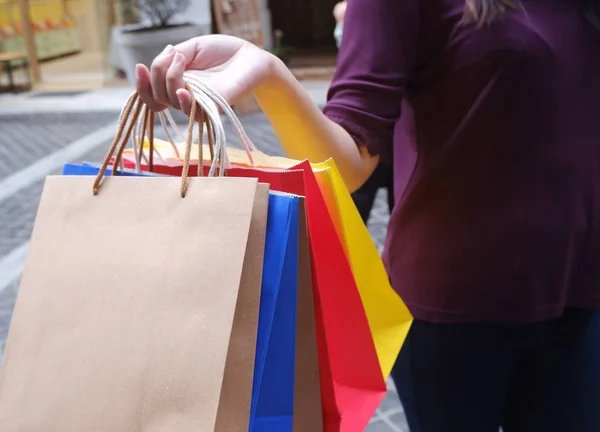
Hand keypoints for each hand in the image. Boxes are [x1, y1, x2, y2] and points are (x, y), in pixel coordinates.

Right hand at [135, 35, 275, 115]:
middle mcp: (184, 97)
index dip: (142, 86)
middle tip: (173, 57)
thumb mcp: (191, 48)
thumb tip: (157, 64)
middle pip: (156, 99)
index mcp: (177, 83)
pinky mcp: (213, 109)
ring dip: (169, 78)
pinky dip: (183, 100)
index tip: (140, 68)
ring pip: (170, 102)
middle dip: (156, 76)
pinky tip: (183, 89)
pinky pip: (192, 113)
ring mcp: (198, 104)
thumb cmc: (223, 52)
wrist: (250, 56)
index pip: (152, 95)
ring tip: (182, 60)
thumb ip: (171, 58)